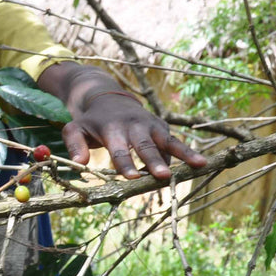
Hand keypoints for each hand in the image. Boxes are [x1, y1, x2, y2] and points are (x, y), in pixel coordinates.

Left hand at [63, 93, 207, 180]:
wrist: (108, 98)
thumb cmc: (91, 121)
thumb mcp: (75, 129)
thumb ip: (75, 145)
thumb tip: (79, 164)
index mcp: (112, 128)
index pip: (119, 148)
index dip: (125, 163)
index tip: (132, 178)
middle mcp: (134, 125)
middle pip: (146, 146)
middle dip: (154, 161)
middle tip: (163, 177)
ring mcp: (150, 125)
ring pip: (168, 140)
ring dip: (183, 153)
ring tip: (199, 165)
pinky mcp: (161, 127)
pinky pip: (174, 142)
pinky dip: (187, 151)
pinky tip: (200, 164)